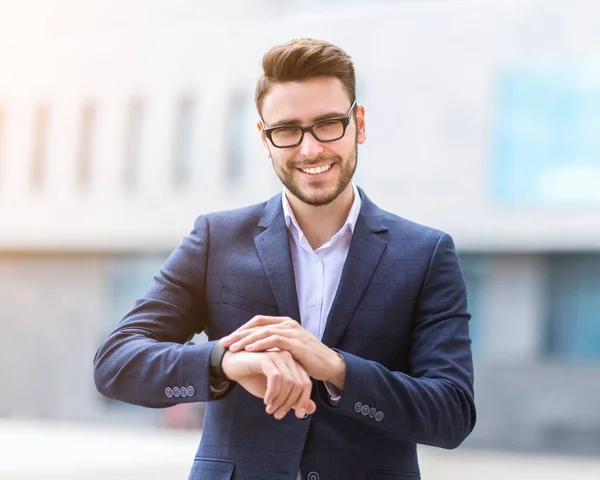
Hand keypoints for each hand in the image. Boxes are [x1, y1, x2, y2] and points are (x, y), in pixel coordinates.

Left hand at [221, 316, 345, 389]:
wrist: (329, 365)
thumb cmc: (308, 360)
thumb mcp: (289, 349)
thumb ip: (276, 345)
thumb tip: (258, 350)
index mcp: (285, 323)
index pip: (259, 321)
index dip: (242, 329)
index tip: (229, 339)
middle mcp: (288, 324)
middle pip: (257, 325)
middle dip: (239, 334)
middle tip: (223, 343)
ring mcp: (292, 331)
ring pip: (263, 331)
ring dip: (246, 339)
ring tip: (232, 347)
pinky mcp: (296, 342)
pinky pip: (274, 340)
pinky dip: (260, 344)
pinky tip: (249, 350)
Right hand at [221, 348, 315, 419]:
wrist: (231, 366)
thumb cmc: (253, 377)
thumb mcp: (275, 393)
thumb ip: (293, 399)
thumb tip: (312, 409)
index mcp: (293, 364)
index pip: (306, 384)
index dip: (303, 402)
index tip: (297, 415)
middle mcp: (288, 358)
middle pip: (299, 384)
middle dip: (290, 403)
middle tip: (278, 414)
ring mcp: (278, 355)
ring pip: (289, 382)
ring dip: (280, 400)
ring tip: (270, 409)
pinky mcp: (267, 358)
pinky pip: (276, 378)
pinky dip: (272, 393)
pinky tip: (266, 400)